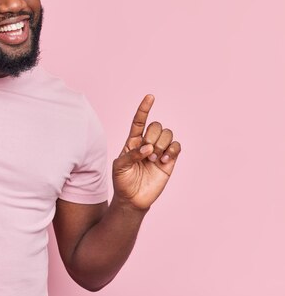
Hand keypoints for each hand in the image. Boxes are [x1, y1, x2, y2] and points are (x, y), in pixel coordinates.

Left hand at [112, 94, 181, 210]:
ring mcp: (159, 151)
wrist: (132, 199)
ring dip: (161, 145)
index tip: (150, 97)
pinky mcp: (169, 161)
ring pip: (167, 134)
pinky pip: (176, 146)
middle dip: (152, 137)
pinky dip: (172, 150)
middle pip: (156, 126)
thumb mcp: (119, 166)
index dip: (144, 109)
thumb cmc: (122, 181)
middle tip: (147, 153)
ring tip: (153, 160)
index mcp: (132, 141)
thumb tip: (148, 148)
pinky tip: (164, 161)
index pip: (139, 121)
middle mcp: (147, 143)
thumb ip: (131, 155)